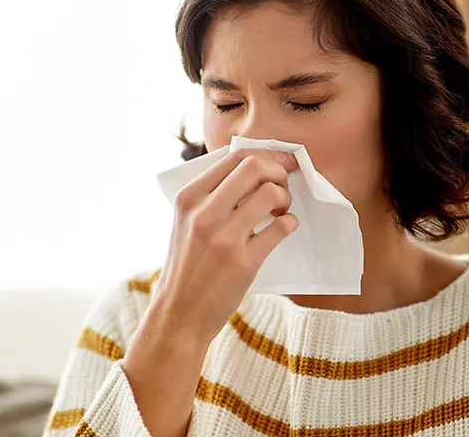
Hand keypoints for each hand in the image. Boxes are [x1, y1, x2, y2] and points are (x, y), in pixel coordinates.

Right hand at [149, 148, 299, 345]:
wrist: (178, 314)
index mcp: (188, 198)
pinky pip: (281, 227)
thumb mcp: (185, 222)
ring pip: (271, 193)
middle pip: (255, 166)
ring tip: (280, 211)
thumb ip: (211, 196)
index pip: (235, 156)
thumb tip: (253, 168)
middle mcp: (204, 213)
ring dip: (285, 198)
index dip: (266, 155)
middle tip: (283, 187)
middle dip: (278, 171)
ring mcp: (224, 237)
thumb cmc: (187, 267)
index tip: (280, 164)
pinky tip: (284, 227)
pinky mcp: (243, 262)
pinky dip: (290, 223)